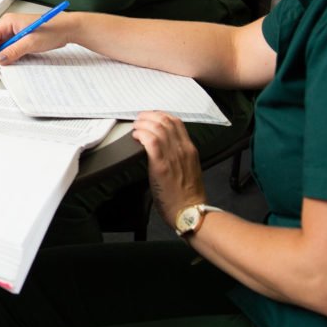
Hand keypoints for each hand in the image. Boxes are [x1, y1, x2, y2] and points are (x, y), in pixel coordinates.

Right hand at [0, 12, 77, 77]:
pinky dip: (0, 58)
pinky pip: (4, 48)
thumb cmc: (53, 29)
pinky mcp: (17, 38)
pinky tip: (0, 66)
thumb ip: (14, 51)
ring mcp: (11, 32)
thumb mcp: (31, 42)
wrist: (67, 28)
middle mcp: (7, 26)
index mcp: (7, 22)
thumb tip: (0, 60)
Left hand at [131, 111, 205, 227]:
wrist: (190, 212)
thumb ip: (179, 156)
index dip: (160, 115)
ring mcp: (173, 156)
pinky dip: (141, 134)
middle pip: (165, 121)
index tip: (150, 116)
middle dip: (149, 116)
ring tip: (135, 128)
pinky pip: (150, 140)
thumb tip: (163, 147)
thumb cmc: (188, 195)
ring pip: (157, 127)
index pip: (176, 122)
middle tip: (139, 120)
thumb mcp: (189, 169)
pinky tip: (136, 137)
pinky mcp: (161, 165)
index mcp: (190, 149)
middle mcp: (183, 149)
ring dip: (142, 124)